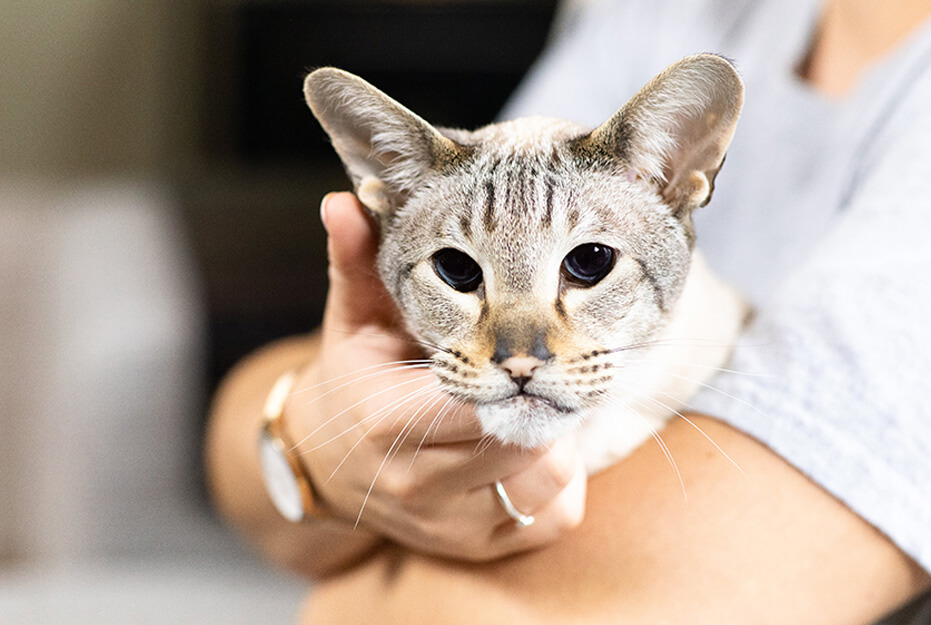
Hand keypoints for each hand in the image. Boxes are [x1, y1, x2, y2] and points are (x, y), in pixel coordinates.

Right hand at [282, 192, 586, 560]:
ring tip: (530, 406)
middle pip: (523, 440)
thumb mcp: (354, 318)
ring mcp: (449, 525)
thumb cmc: (356, 378)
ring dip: (556, 440)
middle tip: (542, 367)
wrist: (332, 464)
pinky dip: (557, 482)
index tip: (529, 342)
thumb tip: (345, 201)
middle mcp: (417, 483)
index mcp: (387, 420)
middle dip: (542, 399)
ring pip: (548, 481)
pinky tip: (528, 450)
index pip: (478, 399)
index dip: (514, 370)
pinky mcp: (478, 549)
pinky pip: (554, 517)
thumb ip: (358, 261)